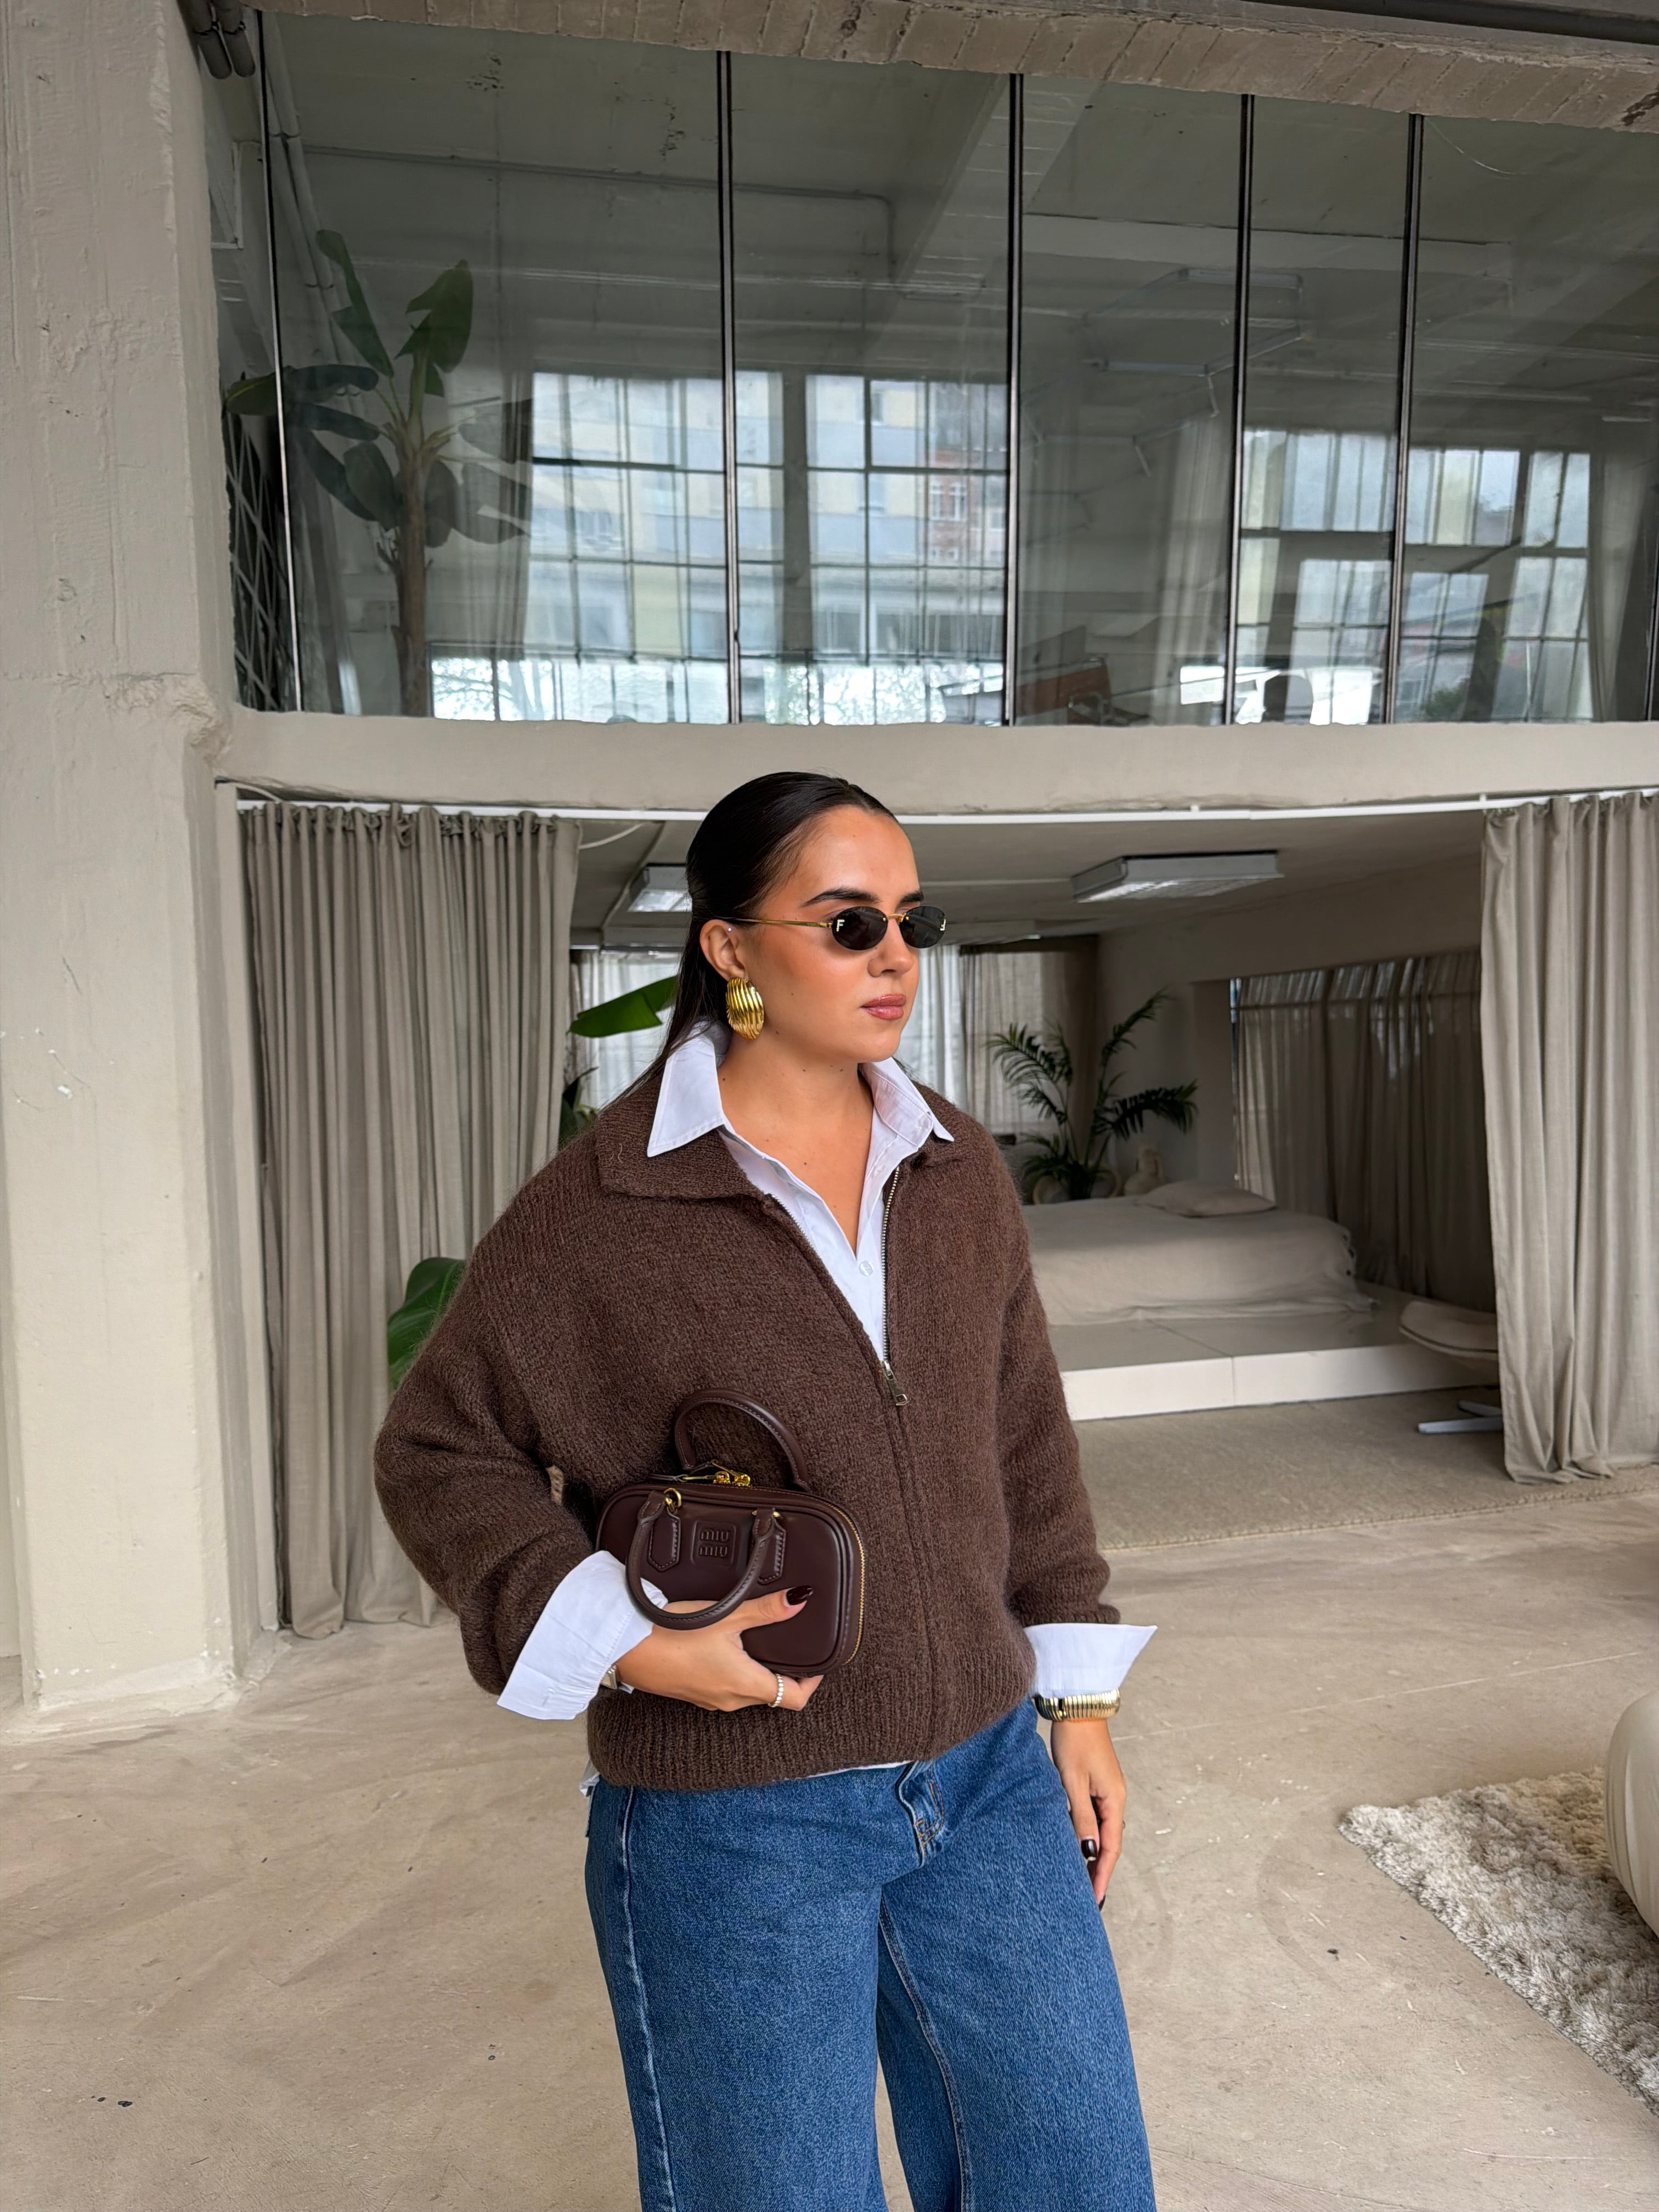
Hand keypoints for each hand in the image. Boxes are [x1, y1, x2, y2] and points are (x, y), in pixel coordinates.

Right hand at [614, 1588, 823, 1712]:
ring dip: (757, 1672)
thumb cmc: (674, 1635)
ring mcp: (710, 1700)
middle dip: (785, 1673)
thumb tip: (800, 1599)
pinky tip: (724, 1649)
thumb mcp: (727, 1616)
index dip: (811, 1682)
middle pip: (772, 1695)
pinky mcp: (693, 1694)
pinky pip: (725, 1689)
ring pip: (747, 1692)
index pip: (794, 1699)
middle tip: (790, 1646)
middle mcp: (731, 1700)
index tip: (816, 1663)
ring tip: (758, 1643)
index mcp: (745, 1685)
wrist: (627, 1650)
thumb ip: (766, 1610)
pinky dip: (734, 1674)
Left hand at [1049, 1716, 1125, 1904]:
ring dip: (1094, 1854)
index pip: (1111, 1847)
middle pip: (1110, 1843)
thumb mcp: (1073, 1782)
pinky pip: (1097, 1818)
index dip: (1103, 1873)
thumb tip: (1090, 1851)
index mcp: (1114, 1800)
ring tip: (1082, 1877)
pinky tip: (1079, 1845)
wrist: (1078, 1709)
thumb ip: (1082, 1818)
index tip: (1096, 1898)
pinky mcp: (1098, 1784)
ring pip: (1103, 1831)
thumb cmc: (1074, 1742)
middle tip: (1088, 1895)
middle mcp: (1115, 1798)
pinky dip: (1090, 1836)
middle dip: (1100, 1869)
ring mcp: (1108, 1791)